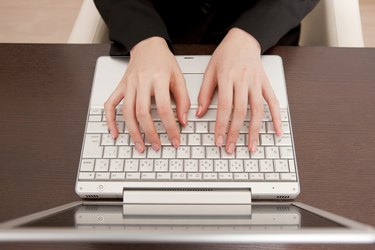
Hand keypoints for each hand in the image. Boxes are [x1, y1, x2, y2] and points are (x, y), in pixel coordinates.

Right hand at [104, 37, 189, 152]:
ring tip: (140, 146)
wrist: (147, 45)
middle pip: (143, 113)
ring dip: (132, 132)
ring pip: (127, 112)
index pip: (164, 108)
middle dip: (150, 134)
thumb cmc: (164, 61)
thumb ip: (183, 100)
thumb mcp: (179, 77)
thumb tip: (183, 121)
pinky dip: (110, 120)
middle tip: (157, 147)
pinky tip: (115, 133)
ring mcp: (128, 85)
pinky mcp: (120, 87)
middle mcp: (141, 82)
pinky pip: (111, 105)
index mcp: (159, 79)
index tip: (175, 140)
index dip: (170, 127)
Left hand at [197, 28, 281, 153]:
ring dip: (254, 131)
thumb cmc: (225, 55)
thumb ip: (205, 92)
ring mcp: (256, 83)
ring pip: (257, 110)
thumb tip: (200, 113)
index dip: (221, 125)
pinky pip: (273, 102)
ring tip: (251, 146)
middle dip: (235, 132)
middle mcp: (243, 81)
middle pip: (240, 111)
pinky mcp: (265, 83)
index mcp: (227, 77)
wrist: (243, 40)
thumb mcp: (210, 70)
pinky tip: (277, 131)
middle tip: (231, 148)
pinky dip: (277, 118)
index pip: (224, 107)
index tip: (218, 140)